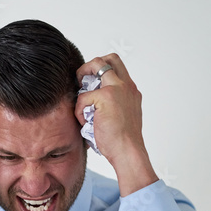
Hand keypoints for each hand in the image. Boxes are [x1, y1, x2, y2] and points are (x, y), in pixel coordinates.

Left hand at [75, 54, 157, 195]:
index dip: (101, 71)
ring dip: (83, 78)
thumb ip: (112, 104)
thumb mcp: (122, 116)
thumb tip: (92, 104)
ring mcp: (117, 88)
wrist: (128, 152)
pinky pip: (83, 97)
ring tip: (82, 101)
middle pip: (108, 58)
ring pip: (96, 64)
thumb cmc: (122, 142)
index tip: (92, 84)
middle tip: (82, 80)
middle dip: (91, 65)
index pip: (117, 68)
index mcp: (131, 91)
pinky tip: (85, 123)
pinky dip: (79, 110)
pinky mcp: (106, 96)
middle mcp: (126, 86)